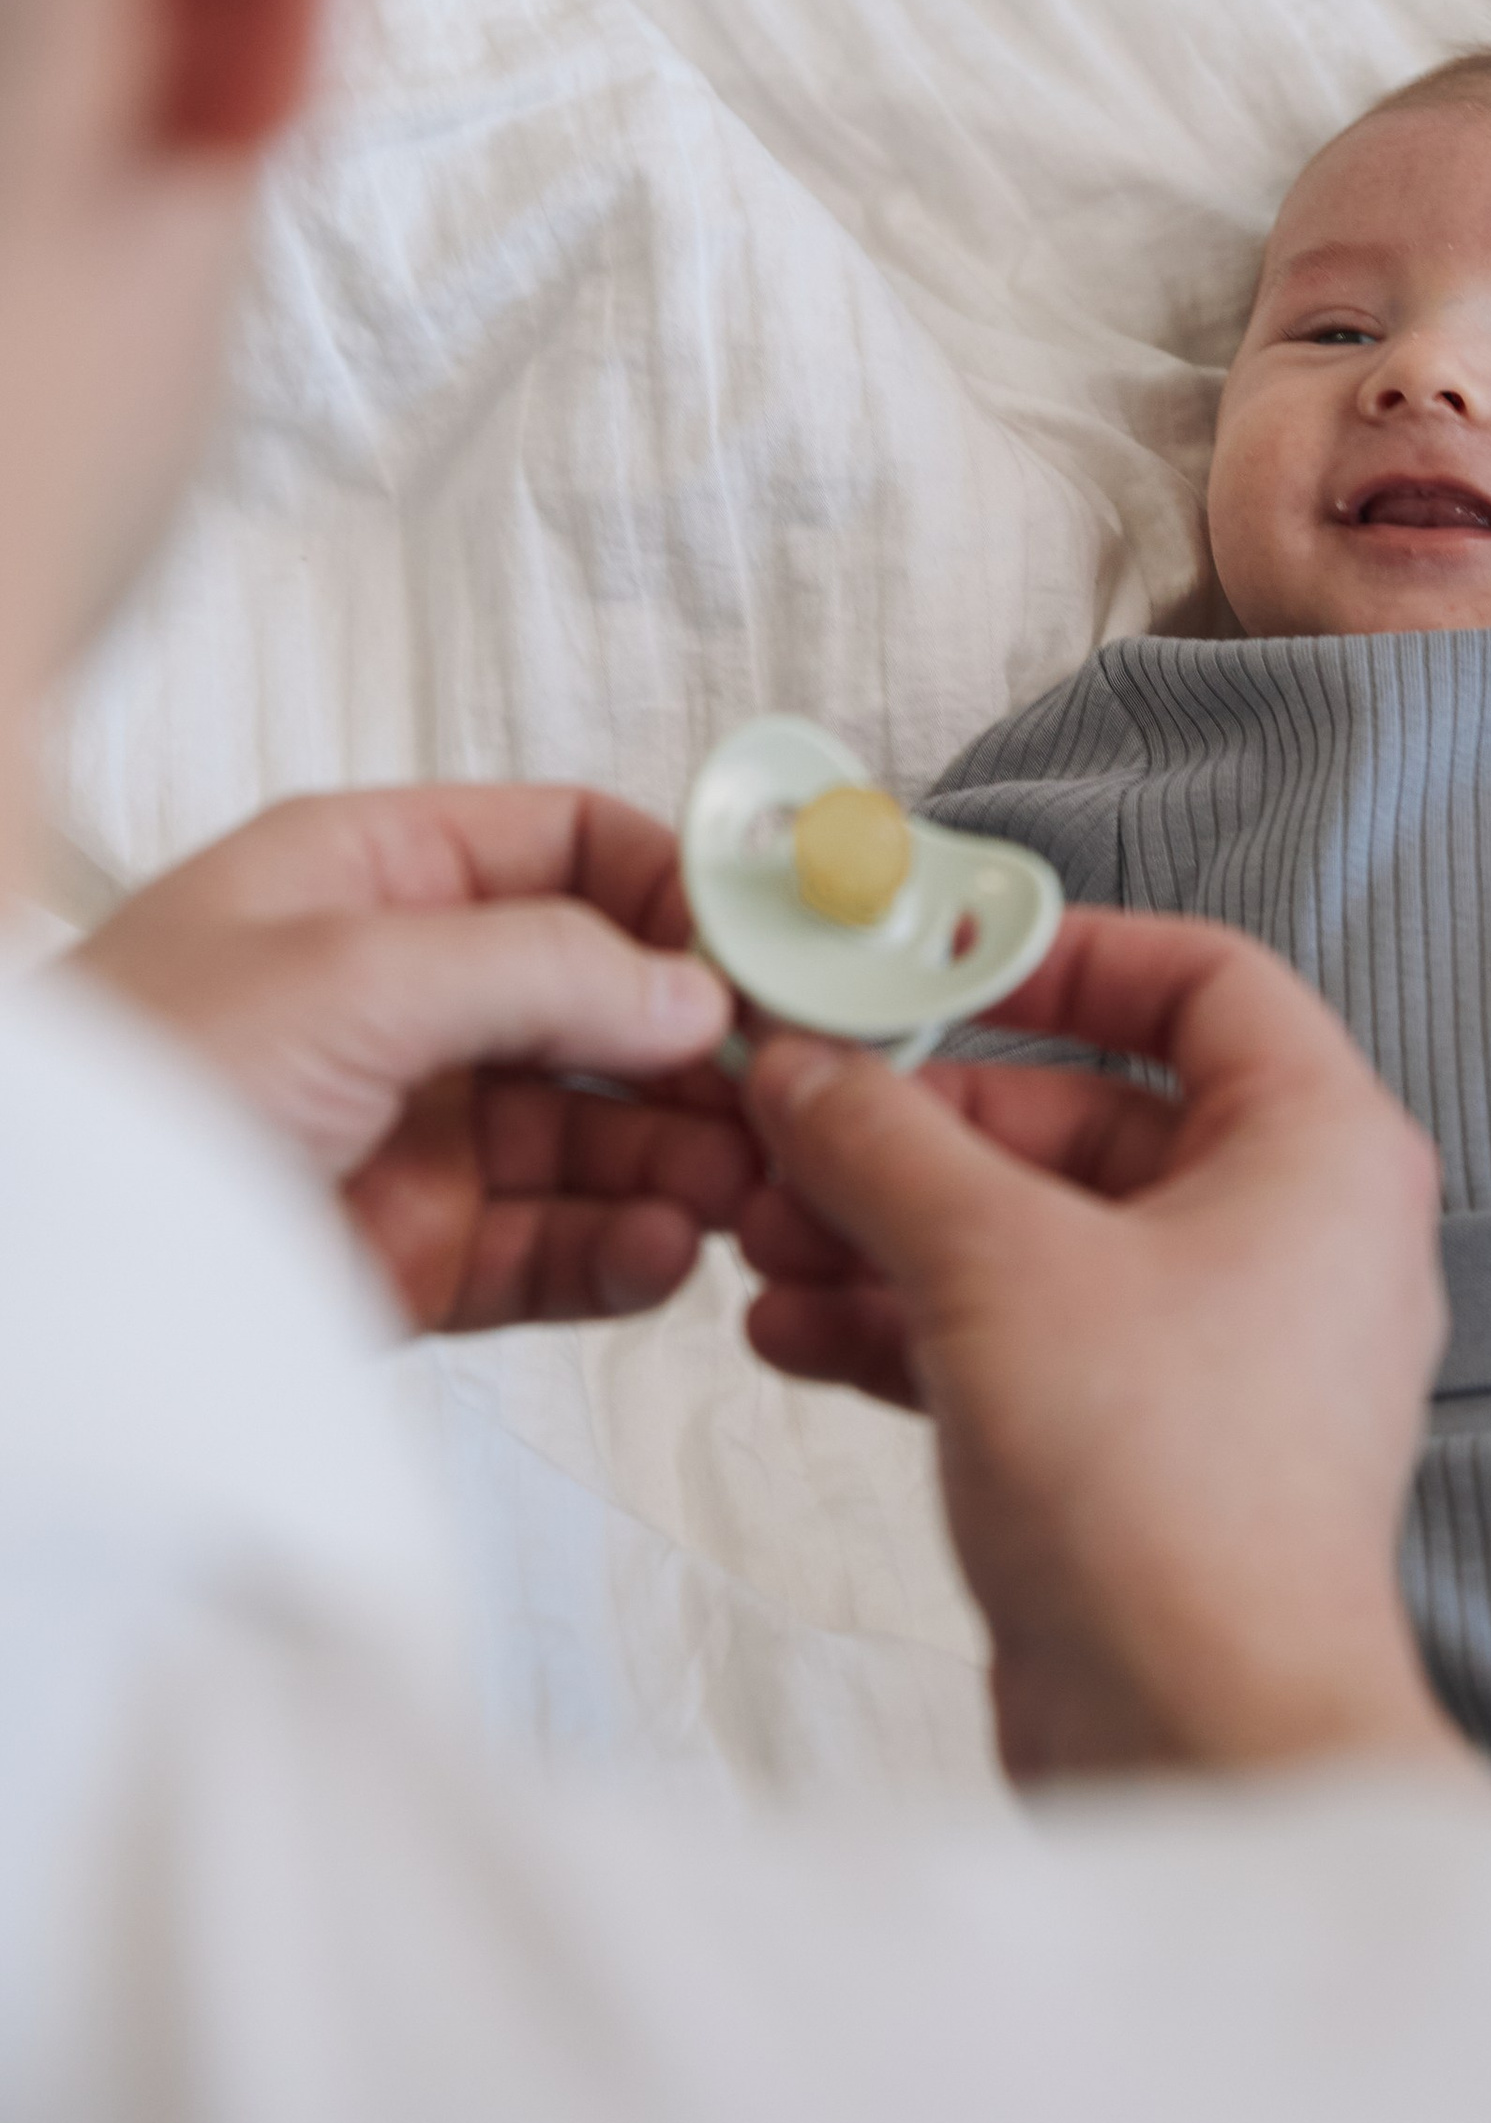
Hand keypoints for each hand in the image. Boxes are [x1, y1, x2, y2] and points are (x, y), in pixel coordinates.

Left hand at [85, 787, 751, 1330]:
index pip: (568, 850)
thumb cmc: (133, 1083)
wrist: (36, 1273)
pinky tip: (662, 1255)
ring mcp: (412, 1129)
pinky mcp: (413, 1254)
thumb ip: (537, 968)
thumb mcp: (348, 974)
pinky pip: (552, 1246)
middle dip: (697, 1046)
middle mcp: (404, 996)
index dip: (671, 893)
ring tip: (741, 1188)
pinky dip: (620, 1253)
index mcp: (373, 879)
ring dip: (678, 1157)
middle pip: (602, 1000)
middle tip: (783, 1092)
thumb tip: (688, 988)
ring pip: (594, 1133)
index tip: (760, 952)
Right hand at [737, 910, 1468, 1787]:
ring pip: (1039, 1236)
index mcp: (1318, 1147)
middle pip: (1089, 1113)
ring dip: (894, 1227)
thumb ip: (887, 1143)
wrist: (1204, 1742)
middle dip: (926, 1123)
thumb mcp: (993, 1267)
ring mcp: (1219, 1349)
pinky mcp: (1149, 1448)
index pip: (1202, 980)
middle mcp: (1289, 1236)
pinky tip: (793, 1328)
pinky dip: (915, 1324)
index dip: (1065, 954)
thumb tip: (806, 1068)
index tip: (937, 957)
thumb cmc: (1170, 1499)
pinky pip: (1023, 1339)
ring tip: (761, 1233)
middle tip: (797, 1122)